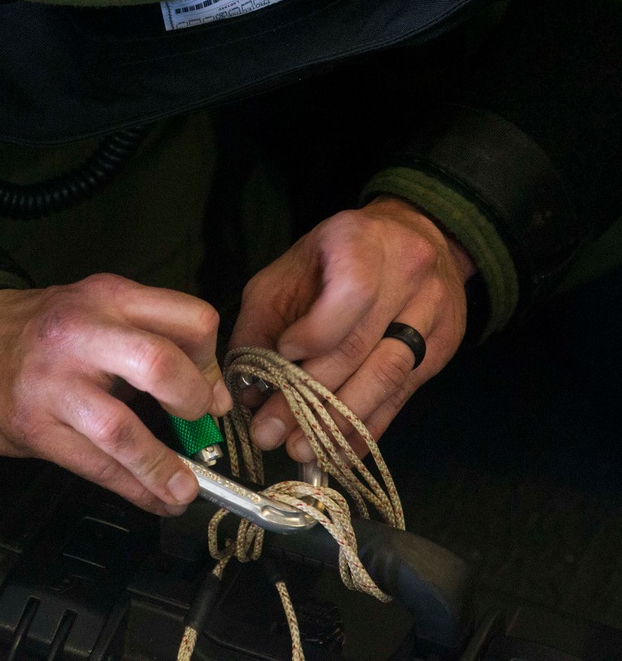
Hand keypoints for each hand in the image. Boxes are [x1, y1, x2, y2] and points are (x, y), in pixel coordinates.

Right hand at [0, 273, 232, 515]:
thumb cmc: (42, 334)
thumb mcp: (97, 312)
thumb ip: (152, 339)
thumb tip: (211, 395)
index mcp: (109, 297)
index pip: (189, 320)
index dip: (212, 362)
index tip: (212, 393)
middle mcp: (83, 332)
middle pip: (160, 364)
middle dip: (192, 403)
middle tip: (200, 423)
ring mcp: (54, 381)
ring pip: (122, 430)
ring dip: (162, 467)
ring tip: (184, 490)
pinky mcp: (33, 425)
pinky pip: (94, 465)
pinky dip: (132, 488)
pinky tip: (152, 500)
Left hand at [229, 197, 475, 460]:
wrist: (412, 237)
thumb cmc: (332, 261)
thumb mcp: (285, 276)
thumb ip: (261, 326)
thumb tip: (249, 391)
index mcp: (361, 242)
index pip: (350, 293)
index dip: (316, 333)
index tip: (283, 356)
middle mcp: (406, 273)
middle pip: (361, 347)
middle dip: (309, 398)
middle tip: (270, 432)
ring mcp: (431, 311)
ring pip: (387, 377)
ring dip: (338, 423)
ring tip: (300, 449)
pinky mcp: (441, 348)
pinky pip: (402, 397)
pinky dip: (366, 429)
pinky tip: (337, 452)